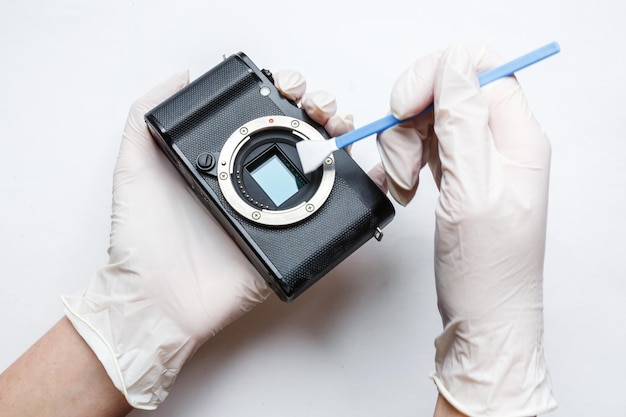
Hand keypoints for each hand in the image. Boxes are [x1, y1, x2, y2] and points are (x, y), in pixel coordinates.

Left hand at [62, 69, 352, 409]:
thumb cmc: (141, 240)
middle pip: (301, 135)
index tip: (288, 87)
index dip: (285, 94)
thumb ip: (144, 117)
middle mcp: (255, 181)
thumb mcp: (132, 169)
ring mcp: (276, 210)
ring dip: (340, 138)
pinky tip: (365, 171)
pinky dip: (359, 190)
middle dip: (320, 110)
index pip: (266, 116)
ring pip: (322, 166)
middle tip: (319, 109)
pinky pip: (333, 214)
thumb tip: (180, 77)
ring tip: (340, 129)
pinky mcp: (291, 240)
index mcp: (226, 161)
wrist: (158, 299)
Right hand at [374, 45, 556, 415]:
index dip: (437, 78)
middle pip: (448, 91)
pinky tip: (405, 185)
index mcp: (518, 138)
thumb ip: (463, 125)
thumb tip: (453, 68)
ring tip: (405, 181)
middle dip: (411, 116)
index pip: (480, 71)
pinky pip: (423, 144)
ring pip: (429, 118)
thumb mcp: (473, 192)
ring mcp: (477, 159)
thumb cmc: (488, 269)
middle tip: (403, 156)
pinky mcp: (456, 175)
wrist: (482, 316)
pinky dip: (404, 159)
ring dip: (403, 144)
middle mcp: (500, 143)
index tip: (406, 108)